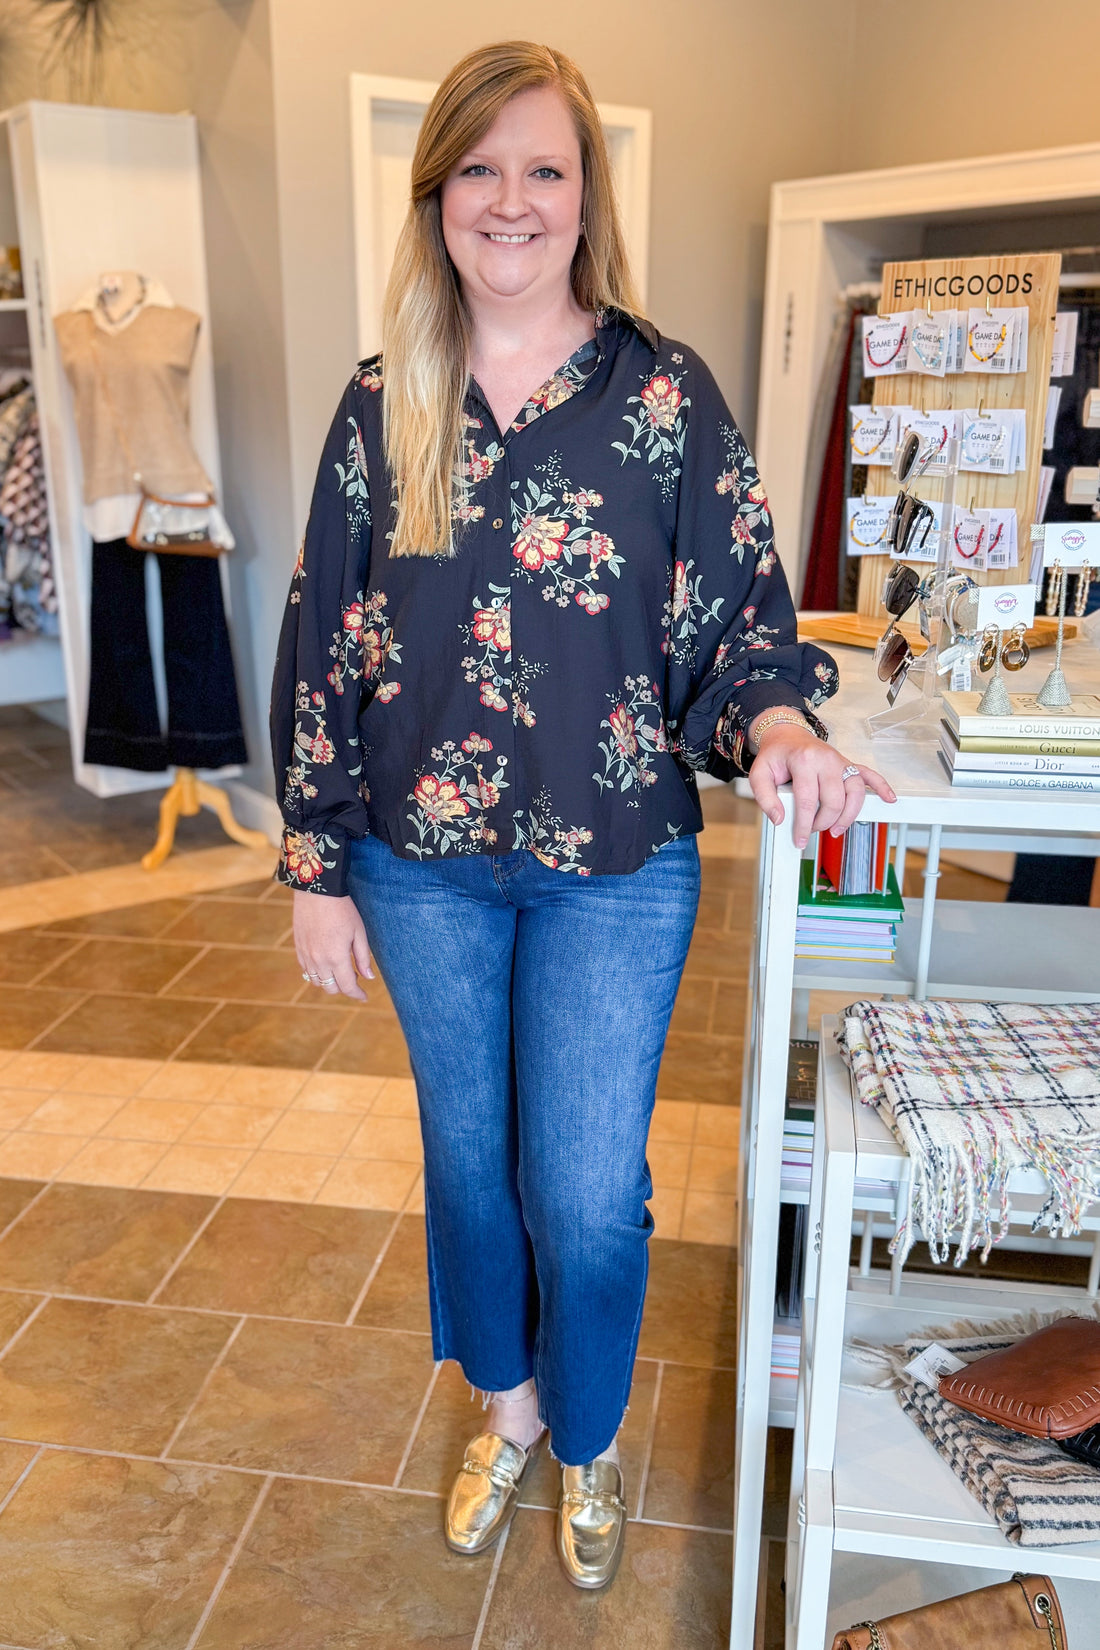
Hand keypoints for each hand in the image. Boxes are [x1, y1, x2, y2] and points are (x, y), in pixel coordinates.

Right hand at [293, 891, 373, 1000]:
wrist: (317, 891)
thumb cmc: (342, 909)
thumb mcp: (359, 932)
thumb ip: (362, 957)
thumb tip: (369, 978)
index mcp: (336, 958)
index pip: (348, 987)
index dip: (358, 994)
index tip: (364, 997)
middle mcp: (319, 961)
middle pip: (331, 988)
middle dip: (344, 988)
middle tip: (354, 977)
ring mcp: (306, 955)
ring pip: (317, 982)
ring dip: (330, 981)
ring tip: (340, 969)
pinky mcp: (298, 948)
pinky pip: (306, 970)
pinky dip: (317, 973)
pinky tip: (325, 963)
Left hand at [748, 725, 895, 849]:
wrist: (787, 735)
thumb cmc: (776, 756)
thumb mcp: (759, 774)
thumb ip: (765, 797)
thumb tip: (780, 819)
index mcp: (804, 761)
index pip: (808, 800)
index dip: (805, 825)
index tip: (800, 840)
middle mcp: (827, 760)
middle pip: (834, 800)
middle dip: (824, 822)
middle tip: (813, 830)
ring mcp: (841, 761)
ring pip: (855, 793)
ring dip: (848, 815)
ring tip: (836, 829)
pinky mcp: (848, 764)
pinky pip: (869, 775)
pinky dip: (881, 787)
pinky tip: (889, 799)